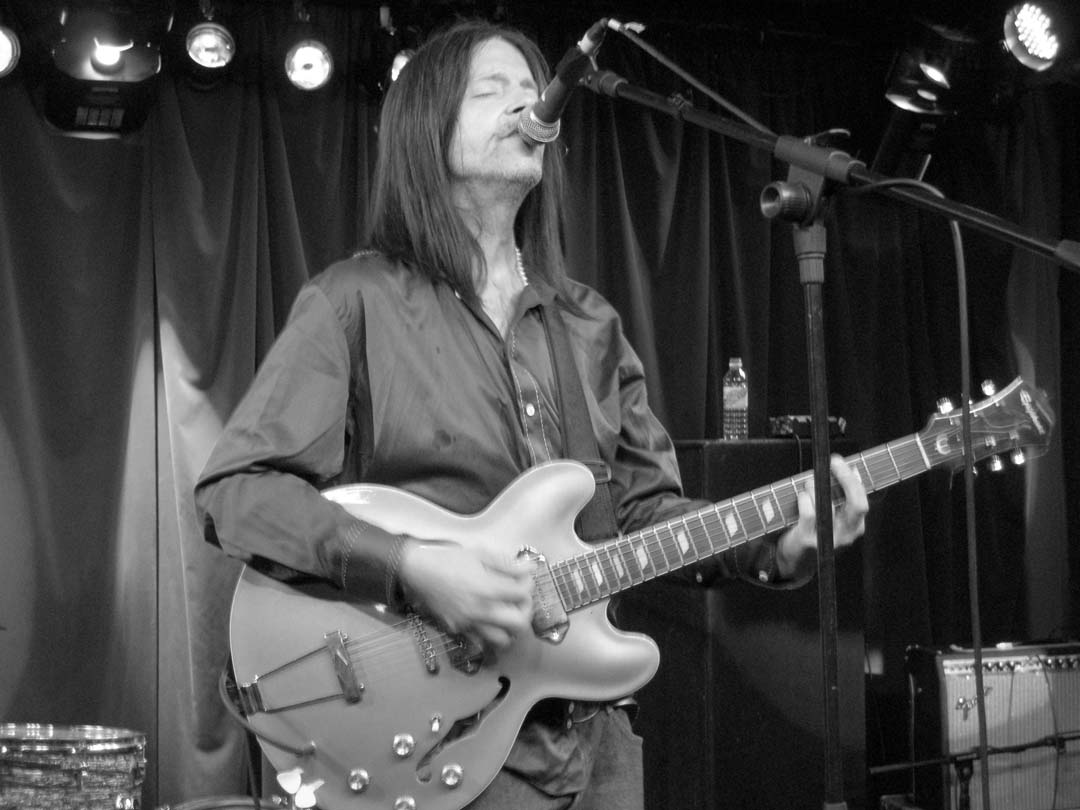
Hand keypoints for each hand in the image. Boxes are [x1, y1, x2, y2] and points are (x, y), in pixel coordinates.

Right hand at [397, 540, 533, 649]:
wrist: (417, 571)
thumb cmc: (449, 559)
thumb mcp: (480, 554)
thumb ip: (507, 563)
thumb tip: (530, 568)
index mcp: (489, 588)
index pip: (523, 593)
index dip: (528, 584)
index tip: (523, 578)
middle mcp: (482, 611)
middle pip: (520, 624)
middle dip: (525, 610)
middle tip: (519, 600)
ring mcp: (469, 624)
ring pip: (503, 640)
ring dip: (510, 628)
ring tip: (507, 613)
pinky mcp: (458, 631)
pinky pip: (481, 644)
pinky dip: (489, 637)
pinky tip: (488, 622)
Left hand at [777, 454, 867, 577]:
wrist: (796, 559)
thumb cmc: (816, 528)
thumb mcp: (834, 514)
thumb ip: (842, 495)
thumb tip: (850, 469)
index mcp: (856, 525)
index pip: (863, 499)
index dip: (852, 477)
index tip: (840, 460)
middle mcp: (847, 534)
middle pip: (857, 503)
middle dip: (846, 478)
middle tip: (833, 462)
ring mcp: (829, 539)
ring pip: (828, 504)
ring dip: (815, 487)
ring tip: (808, 484)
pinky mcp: (809, 540)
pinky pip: (810, 513)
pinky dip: (804, 499)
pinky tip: (802, 496)